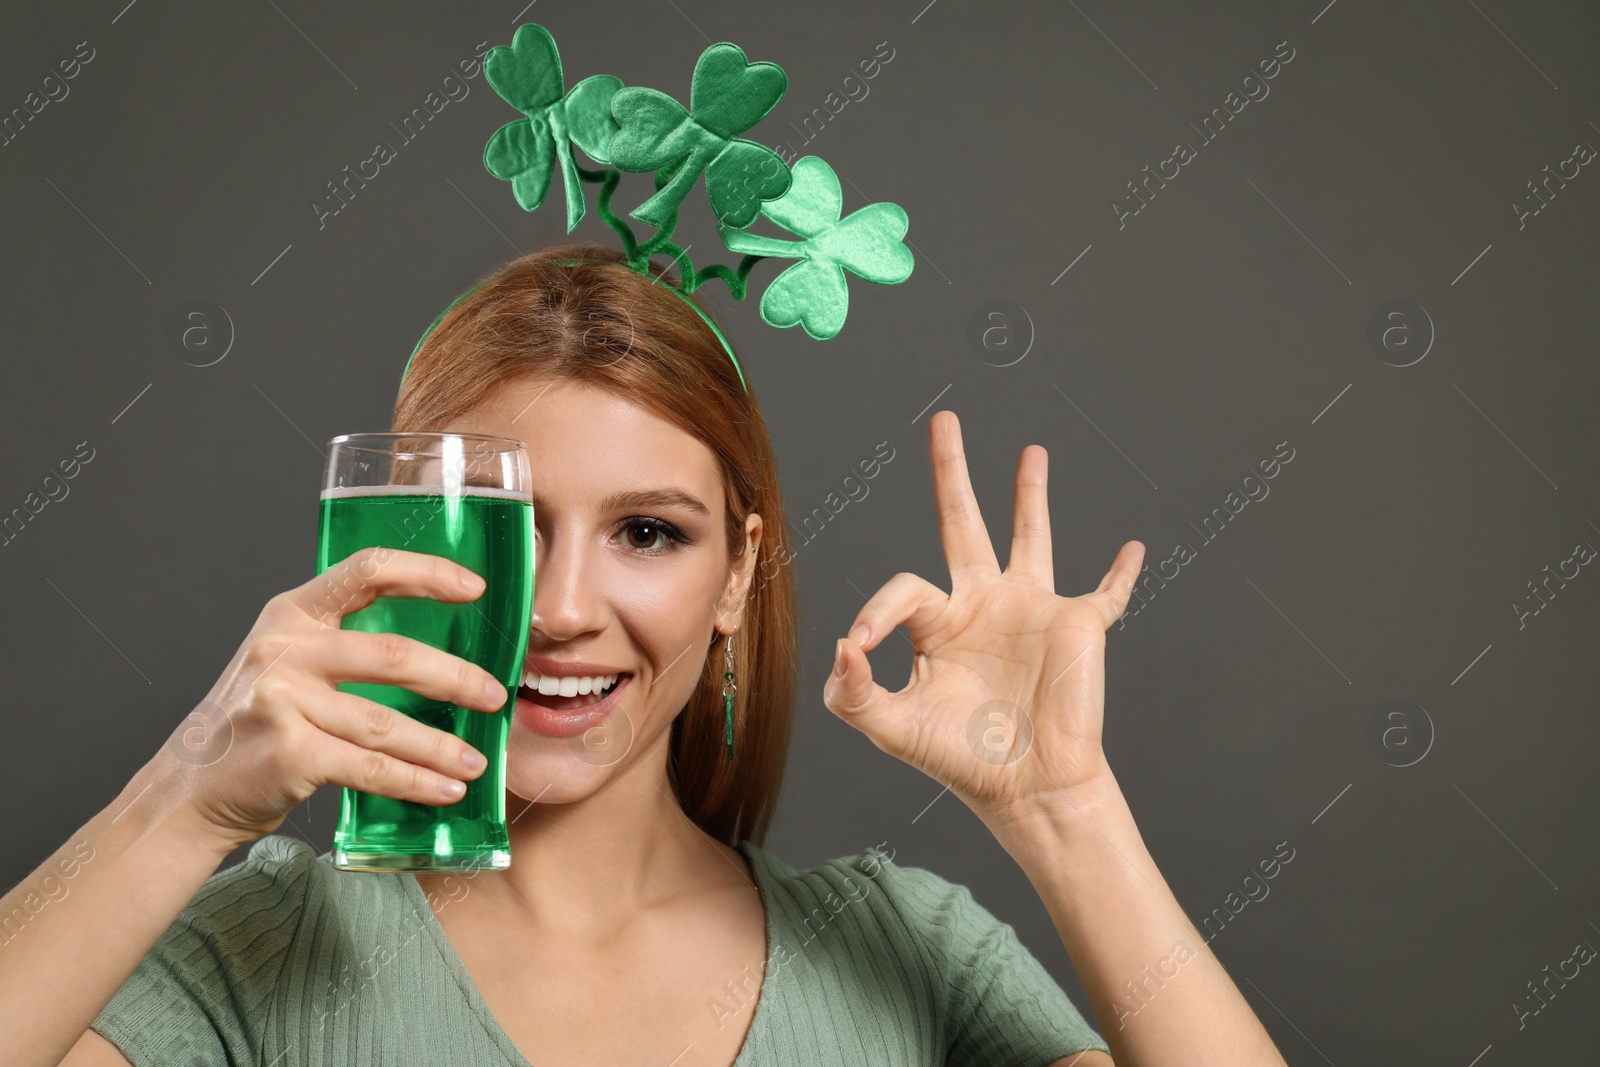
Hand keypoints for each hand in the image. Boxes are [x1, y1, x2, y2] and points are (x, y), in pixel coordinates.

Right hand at [153, 547, 510, 851]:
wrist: (188, 790)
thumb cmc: (254, 724)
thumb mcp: (286, 661)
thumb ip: (344, 644)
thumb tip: (442, 655)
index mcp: (292, 613)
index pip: (368, 570)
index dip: (427, 573)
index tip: (476, 589)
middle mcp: (285, 649)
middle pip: (392, 655)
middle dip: (455, 679)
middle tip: (495, 695)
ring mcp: (282, 701)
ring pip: (386, 722)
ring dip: (441, 746)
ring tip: (475, 762)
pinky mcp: (289, 753)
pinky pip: (370, 767)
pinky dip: (415, 782)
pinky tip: (444, 790)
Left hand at [822, 410, 1144, 826]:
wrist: (1028, 788)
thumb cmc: (961, 760)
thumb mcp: (892, 728)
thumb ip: (853, 693)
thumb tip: (841, 646)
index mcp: (937, 624)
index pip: (903, 588)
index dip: (877, 610)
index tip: (862, 645)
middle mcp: (982, 605)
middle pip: (962, 523)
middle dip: (952, 472)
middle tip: (944, 422)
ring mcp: (1032, 610)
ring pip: (1029, 536)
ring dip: (1029, 495)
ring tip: (1030, 452)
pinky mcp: (1079, 625)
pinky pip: (1107, 593)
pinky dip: (1122, 572)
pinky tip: (1132, 548)